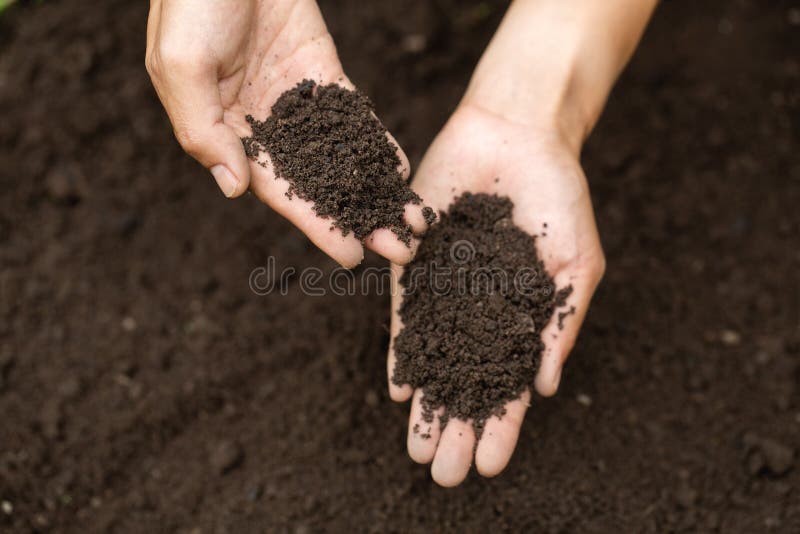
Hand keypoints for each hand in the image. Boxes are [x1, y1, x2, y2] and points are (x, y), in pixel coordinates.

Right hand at [146, 0, 420, 266]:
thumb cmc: (191, 2)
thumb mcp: (181, 65)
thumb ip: (203, 131)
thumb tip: (234, 190)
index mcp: (227, 135)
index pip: (278, 191)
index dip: (315, 224)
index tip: (350, 256)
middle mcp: (265, 127)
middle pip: (318, 184)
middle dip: (357, 218)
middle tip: (399, 250)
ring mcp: (296, 102)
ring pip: (340, 156)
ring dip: (373, 189)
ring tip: (411, 221)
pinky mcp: (322, 75)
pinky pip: (352, 115)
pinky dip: (374, 142)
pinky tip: (399, 171)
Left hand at [387, 105, 605, 486]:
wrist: (516, 135)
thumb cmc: (559, 196)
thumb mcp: (576, 263)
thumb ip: (561, 323)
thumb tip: (545, 387)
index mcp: (522, 317)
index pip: (508, 384)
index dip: (501, 425)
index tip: (492, 465)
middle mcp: (481, 312)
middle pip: (465, 382)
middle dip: (455, 428)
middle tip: (443, 474)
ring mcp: (447, 290)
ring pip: (434, 360)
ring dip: (426, 406)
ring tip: (418, 449)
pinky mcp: (417, 264)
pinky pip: (408, 316)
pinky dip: (404, 352)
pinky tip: (401, 388)